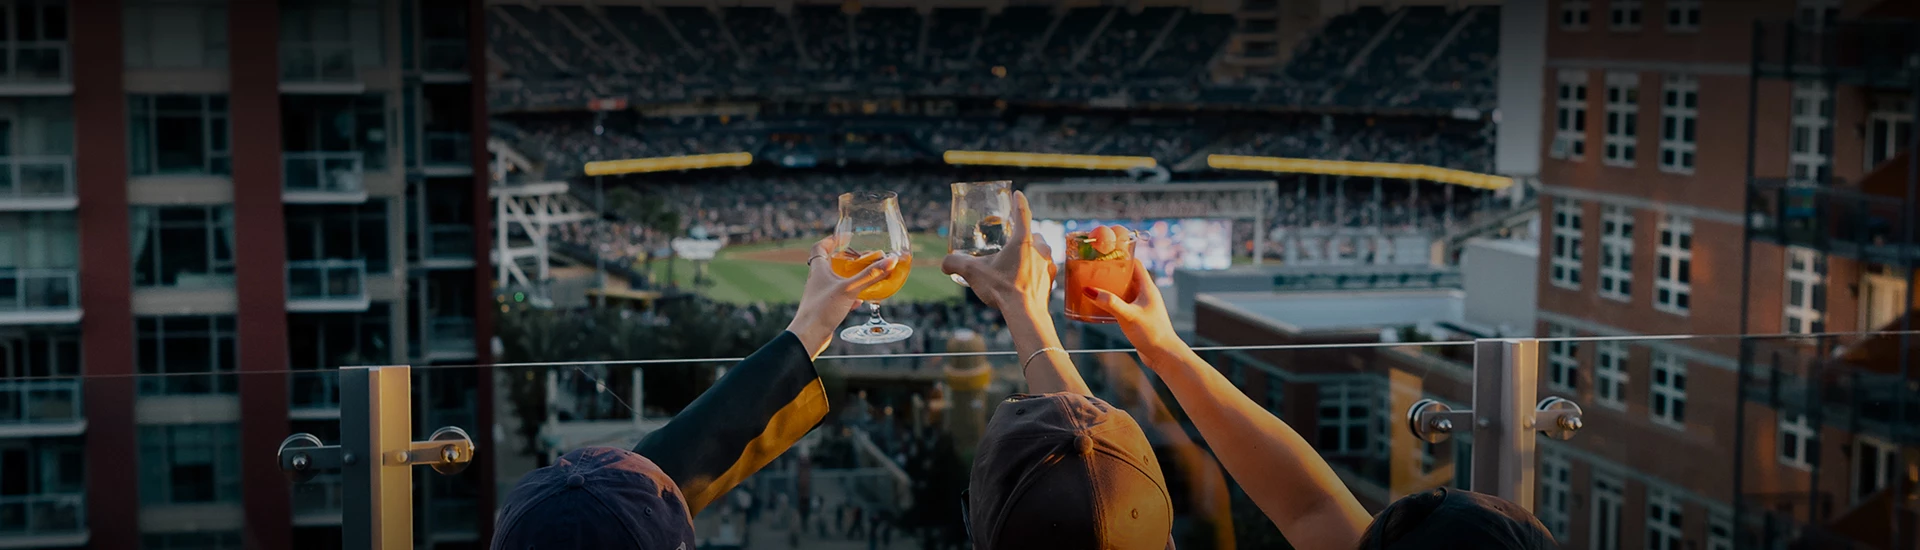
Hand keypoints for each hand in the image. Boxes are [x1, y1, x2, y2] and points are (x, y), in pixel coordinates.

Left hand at [787, 235, 901, 356]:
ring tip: (862, 277)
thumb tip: (891, 260)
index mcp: (818, 270)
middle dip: (843, 259)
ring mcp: (820, 296)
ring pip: (834, 282)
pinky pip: (838, 299)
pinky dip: (849, 297)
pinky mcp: (824, 309)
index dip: (831, 240)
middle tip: (857, 257)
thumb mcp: (850, 289)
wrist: (809, 336)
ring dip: (847, 278)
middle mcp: (817, 281)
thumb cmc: (823, 309)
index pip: (819, 248)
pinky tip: (859, 301)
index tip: (845, 238)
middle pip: (828, 264)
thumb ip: (870, 275)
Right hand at [940, 191, 1056, 314]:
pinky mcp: (1051, 279)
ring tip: (1017, 263)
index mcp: (1022, 240)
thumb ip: (955, 263)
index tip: (1018, 193)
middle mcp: (1040, 248)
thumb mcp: (973, 273)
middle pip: (1033, 234)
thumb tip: (944, 263)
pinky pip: (1043, 269)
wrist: (1026, 314)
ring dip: (1030, 254)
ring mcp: (1048, 264)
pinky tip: (1024, 279)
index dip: (1019, 201)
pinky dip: (1035, 271)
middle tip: (1011, 243)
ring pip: (1040, 252)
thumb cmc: (1003, 289)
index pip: (1022, 213)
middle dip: (1023, 236)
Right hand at [1086, 259, 1180, 351]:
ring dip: (1111, 289)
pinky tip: (1100, 307)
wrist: (1164, 355)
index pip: (1135, 264)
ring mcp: (1142, 306)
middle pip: (1127, 277)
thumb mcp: (1128, 315)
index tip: (1105, 255)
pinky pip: (1123, 304)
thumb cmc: (1152, 333)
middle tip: (1094, 271)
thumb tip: (1089, 290)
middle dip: (1112, 273)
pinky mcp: (1138, 317)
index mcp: (1147, 288)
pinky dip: (1113, 302)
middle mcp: (1146, 294)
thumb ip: (1109, 303)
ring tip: (1093, 286)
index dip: (1122, 257)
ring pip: (1125, 291)